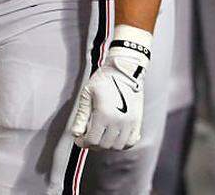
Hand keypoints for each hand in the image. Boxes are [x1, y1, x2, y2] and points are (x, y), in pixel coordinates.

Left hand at [71, 27, 149, 149]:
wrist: (125, 68)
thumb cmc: (105, 78)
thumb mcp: (87, 94)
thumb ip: (81, 116)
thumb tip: (76, 133)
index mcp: (104, 114)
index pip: (92, 140)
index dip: (83, 143)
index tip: (80, 139)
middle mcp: (118, 121)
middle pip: (104, 145)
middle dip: (94, 144)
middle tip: (89, 137)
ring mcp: (130, 122)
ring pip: (118, 146)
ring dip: (108, 145)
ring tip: (102, 137)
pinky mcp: (137, 120)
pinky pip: (132, 141)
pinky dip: (123, 144)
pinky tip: (117, 137)